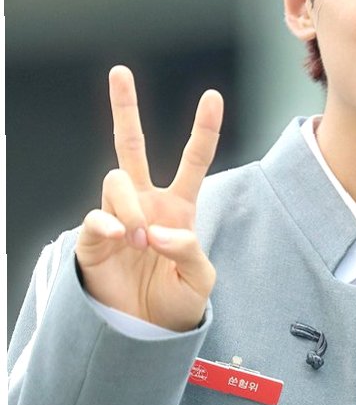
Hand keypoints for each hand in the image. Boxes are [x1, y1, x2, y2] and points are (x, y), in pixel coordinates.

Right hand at [76, 66, 223, 331]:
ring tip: (141, 239)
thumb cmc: (176, 303)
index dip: (203, 129)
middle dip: (125, 108)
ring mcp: (117, 216)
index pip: (193, 160)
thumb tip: (160, 230)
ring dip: (133, 206)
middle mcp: (146, 203)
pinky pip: (98, 216)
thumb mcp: (199, 278)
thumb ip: (187, 249)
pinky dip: (112, 225)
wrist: (144, 333)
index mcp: (179, 207)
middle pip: (132, 145)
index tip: (213, 95)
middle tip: (122, 72)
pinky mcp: (94, 237)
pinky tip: (125, 239)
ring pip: (117, 180)